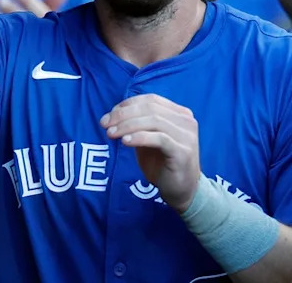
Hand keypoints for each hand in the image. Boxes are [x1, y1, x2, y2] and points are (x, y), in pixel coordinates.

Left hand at [101, 94, 200, 211]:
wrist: (182, 191)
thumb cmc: (163, 164)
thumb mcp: (148, 140)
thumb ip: (138, 126)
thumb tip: (112, 115)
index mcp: (179, 113)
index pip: (151, 100)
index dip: (128, 104)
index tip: (109, 115)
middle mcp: (186, 121)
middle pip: (150, 108)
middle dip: (123, 114)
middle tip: (104, 124)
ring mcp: (187, 135)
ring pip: (154, 121)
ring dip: (128, 125)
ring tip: (111, 133)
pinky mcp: (183, 151)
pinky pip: (159, 138)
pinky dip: (139, 137)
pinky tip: (125, 142)